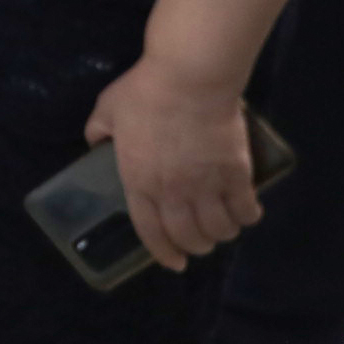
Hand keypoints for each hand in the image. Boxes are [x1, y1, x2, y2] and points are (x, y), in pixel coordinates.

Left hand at [87, 59, 264, 271]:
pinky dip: (247, 218)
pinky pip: (245, 210)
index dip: (162, 252)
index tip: (173, 262)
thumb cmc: (145, 93)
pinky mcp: (236, 175)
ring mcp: (207, 186)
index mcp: (139, 181)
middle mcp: (173, 192)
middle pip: (188, 236)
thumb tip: (96, 142)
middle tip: (197, 245)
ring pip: (219, 229)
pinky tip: (246, 215)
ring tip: (221, 230)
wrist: (189, 80)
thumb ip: (98, 130)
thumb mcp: (107, 110)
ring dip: (221, 235)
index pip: (149, 230)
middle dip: (194, 247)